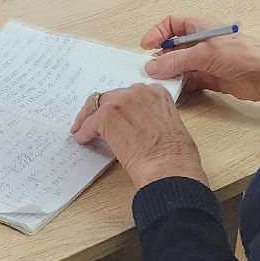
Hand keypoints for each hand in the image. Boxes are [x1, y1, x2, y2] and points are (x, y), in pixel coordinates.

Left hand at [70, 84, 206, 192]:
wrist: (168, 168)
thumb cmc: (175, 156)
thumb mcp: (170, 126)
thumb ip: (154, 119)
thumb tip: (143, 127)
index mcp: (157, 94)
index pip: (130, 94)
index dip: (119, 105)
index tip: (114, 111)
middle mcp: (139, 92)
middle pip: (110, 96)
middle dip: (101, 110)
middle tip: (93, 120)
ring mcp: (121, 102)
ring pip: (97, 106)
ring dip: (89, 119)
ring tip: (83, 129)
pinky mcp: (107, 117)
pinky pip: (90, 124)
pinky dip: (85, 132)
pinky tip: (83, 139)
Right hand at [138, 13, 259, 115]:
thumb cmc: (244, 56)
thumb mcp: (204, 54)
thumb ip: (176, 60)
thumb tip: (153, 66)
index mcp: (201, 26)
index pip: (172, 24)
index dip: (157, 33)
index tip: (147, 46)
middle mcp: (202, 42)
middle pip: (173, 46)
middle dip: (160, 57)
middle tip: (150, 69)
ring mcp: (206, 60)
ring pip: (180, 64)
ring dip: (169, 72)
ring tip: (160, 81)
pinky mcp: (210, 77)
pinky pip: (189, 79)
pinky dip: (180, 84)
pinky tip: (175, 89)